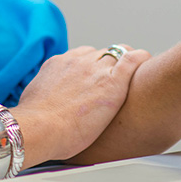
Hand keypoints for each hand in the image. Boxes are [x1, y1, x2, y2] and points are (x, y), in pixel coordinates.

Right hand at [15, 44, 150, 161]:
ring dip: (125, 62)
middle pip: (101, 53)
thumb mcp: (35, 101)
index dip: (92, 65)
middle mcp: (77, 61)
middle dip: (109, 64)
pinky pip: (133, 59)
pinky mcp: (113, 82)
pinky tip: (146, 61)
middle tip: (117, 79)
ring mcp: (96, 70)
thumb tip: (47, 105)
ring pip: (118, 53)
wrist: (40, 128)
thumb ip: (46, 96)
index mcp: (58, 64)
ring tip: (135, 74)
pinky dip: (141, 58)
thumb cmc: (36, 125)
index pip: (81, 55)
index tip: (97, 76)